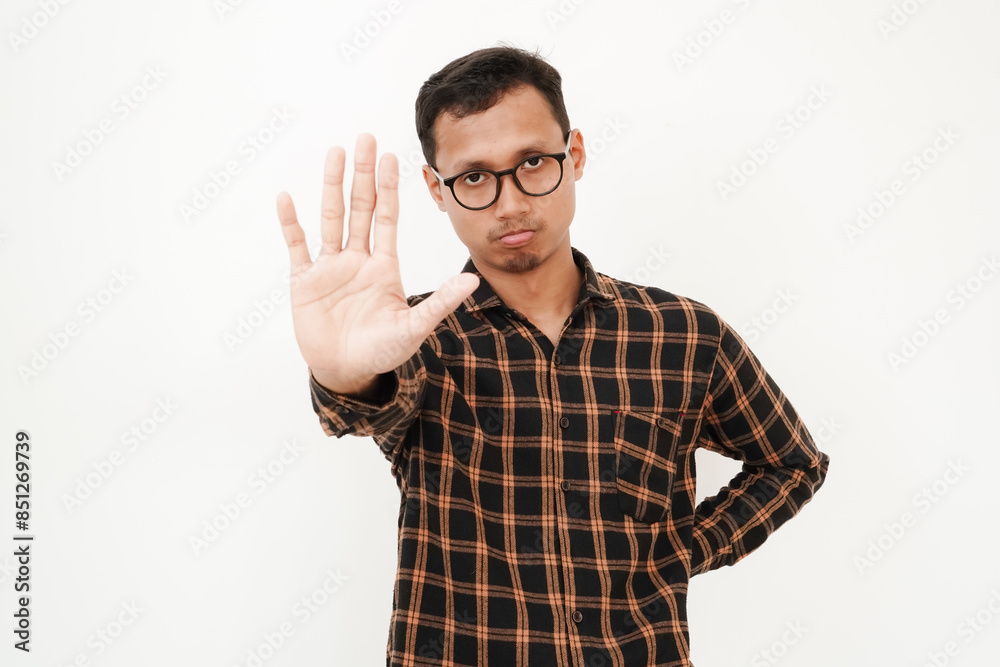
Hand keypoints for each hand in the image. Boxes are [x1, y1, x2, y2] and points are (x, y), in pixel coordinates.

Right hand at [276, 134, 478, 394]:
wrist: (348, 374)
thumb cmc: (383, 353)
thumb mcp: (415, 327)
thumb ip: (441, 302)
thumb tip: (474, 280)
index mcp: (383, 266)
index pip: (386, 217)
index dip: (389, 187)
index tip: (391, 156)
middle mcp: (357, 260)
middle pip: (360, 207)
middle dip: (363, 173)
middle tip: (364, 138)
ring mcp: (330, 268)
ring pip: (331, 218)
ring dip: (332, 186)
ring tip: (334, 153)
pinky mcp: (305, 282)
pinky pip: (297, 246)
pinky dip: (291, 223)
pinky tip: (287, 198)